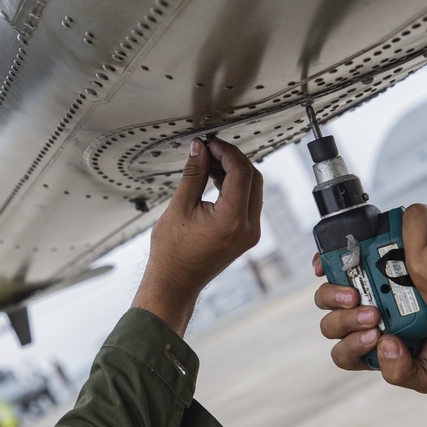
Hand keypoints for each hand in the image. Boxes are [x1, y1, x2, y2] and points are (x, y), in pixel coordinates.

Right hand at [133, 137, 262, 334]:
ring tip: (209, 164)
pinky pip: (248, 202)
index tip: (210, 143)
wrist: (175, 282)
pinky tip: (215, 180)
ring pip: (253, 189)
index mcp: (232, 219)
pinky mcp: (246, 235)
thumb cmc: (172, 253)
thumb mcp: (179, 206)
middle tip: (210, 150)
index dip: (227, 152)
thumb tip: (199, 149)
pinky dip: (235, 187)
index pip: (241, 172)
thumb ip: (194, 174)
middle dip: (233, 159)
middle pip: (253, 178)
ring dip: (235, 172)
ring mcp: (250, 233)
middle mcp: (248, 227)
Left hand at [314, 255, 426, 392]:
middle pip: (332, 326)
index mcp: (368, 350)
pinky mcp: (357, 268)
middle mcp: (357, 323)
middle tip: (373, 314)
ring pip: (326, 299)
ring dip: (335, 298)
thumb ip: (405, 373)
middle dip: (348, 322)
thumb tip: (383, 347)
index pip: (344, 355)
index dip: (352, 347)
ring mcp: (356, 293)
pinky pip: (328, 267)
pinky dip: (324, 265)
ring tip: (357, 295)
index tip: (376, 335)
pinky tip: (328, 268)